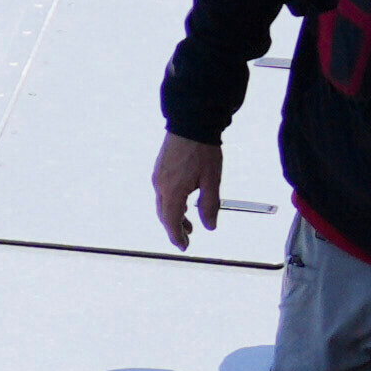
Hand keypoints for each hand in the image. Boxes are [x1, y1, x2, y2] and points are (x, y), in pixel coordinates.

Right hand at [151, 130, 223, 247]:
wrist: (191, 123)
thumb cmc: (202, 150)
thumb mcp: (212, 180)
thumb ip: (210, 205)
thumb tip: (210, 226)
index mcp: (172, 191)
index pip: (171, 222)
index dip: (177, 236)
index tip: (184, 247)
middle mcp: (160, 185)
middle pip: (164, 214)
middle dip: (175, 228)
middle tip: (187, 238)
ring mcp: (158, 176)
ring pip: (163, 204)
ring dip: (174, 216)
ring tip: (188, 223)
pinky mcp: (160, 168)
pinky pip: (163, 192)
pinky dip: (171, 203)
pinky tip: (183, 203)